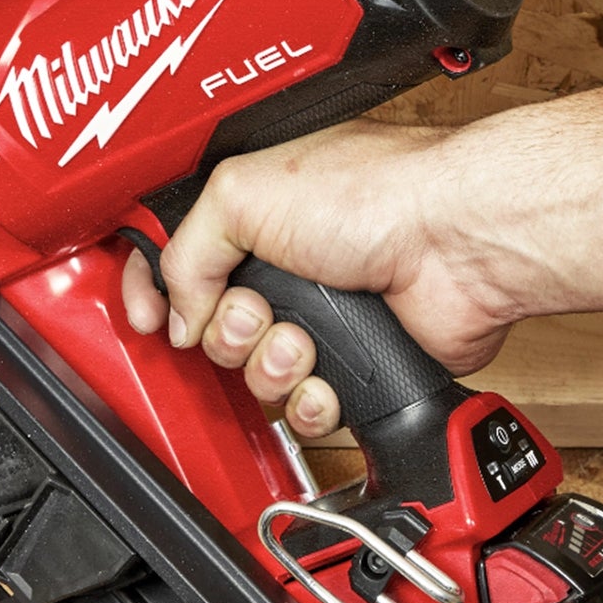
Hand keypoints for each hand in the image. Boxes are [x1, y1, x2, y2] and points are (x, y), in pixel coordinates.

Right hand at [121, 120, 519, 435]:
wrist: (457, 240)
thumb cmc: (376, 192)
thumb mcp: (243, 193)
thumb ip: (185, 252)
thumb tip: (179, 315)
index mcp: (253, 219)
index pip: (175, 261)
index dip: (150, 293)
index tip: (146, 318)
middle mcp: (286, 270)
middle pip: (211, 333)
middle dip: (225, 333)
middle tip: (256, 312)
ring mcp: (323, 320)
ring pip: (257, 377)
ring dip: (272, 365)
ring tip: (305, 340)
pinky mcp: (357, 366)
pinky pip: (307, 409)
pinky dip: (313, 401)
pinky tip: (329, 377)